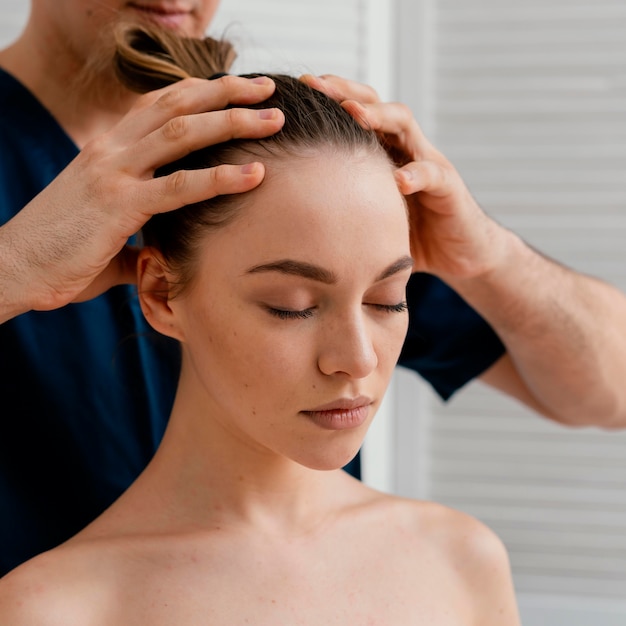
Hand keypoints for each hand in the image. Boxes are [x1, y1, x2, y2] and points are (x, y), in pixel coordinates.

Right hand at [1, 75, 284, 318]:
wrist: (13, 268)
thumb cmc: (62, 253)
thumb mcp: (109, 234)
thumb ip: (142, 236)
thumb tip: (163, 254)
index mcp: (110, 149)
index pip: (160, 106)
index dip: (202, 93)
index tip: (238, 93)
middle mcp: (112, 149)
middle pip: (178, 104)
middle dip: (227, 92)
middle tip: (268, 90)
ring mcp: (114, 172)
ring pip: (184, 132)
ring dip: (233, 121)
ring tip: (274, 119)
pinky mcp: (119, 204)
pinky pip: (180, 186)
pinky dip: (221, 178)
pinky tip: (255, 174)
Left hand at [301, 74, 506, 281]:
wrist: (460, 254)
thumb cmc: (408, 236)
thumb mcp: (370, 217)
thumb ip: (342, 208)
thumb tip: (293, 214)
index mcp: (383, 154)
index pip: (356, 114)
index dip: (330, 99)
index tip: (299, 89)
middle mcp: (405, 150)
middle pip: (377, 106)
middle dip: (347, 93)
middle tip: (317, 87)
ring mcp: (429, 165)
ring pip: (405, 126)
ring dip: (379, 116)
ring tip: (355, 114)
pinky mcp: (449, 189)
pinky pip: (433, 175)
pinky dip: (416, 174)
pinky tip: (398, 181)